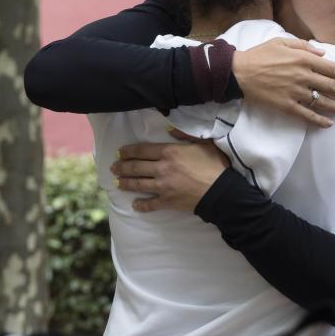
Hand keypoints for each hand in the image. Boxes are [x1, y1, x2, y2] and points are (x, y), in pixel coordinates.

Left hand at [111, 129, 229, 212]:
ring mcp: (162, 186)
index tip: (120, 152)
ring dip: (125, 183)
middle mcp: (162, 168)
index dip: (128, 151)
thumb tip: (169, 129)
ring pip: (138, 184)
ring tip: (117, 183)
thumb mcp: (203, 143)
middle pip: (136, 167)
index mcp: (169, 152)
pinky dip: (141, 205)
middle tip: (113, 168)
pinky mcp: (167, 201)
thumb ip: (185, 135)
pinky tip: (134, 205)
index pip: (142, 150)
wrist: (221, 191)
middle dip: (122, 167)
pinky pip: (150, 204)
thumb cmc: (214, 165)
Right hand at [232, 37, 334, 127]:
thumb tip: (323, 53)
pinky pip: (307, 114)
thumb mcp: (281, 42)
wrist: (239, 72)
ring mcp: (296, 92)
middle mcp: (303, 75)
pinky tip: (328, 123)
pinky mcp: (287, 105)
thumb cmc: (259, 55)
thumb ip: (304, 46)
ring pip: (323, 101)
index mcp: (304, 58)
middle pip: (332, 86)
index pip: (332, 68)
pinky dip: (319, 120)